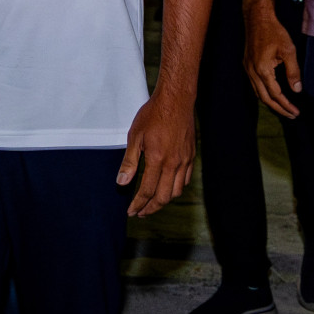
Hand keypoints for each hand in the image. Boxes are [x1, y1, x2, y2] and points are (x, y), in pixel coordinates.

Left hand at [117, 92, 194, 216]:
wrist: (176, 101)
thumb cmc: (153, 115)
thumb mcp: (135, 136)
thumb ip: (129, 161)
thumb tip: (122, 182)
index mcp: (157, 160)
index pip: (147, 191)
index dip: (138, 204)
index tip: (131, 211)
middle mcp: (174, 164)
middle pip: (164, 196)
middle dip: (151, 208)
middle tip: (141, 212)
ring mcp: (184, 161)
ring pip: (176, 191)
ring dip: (164, 200)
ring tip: (152, 203)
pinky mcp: (191, 156)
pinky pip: (186, 179)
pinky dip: (176, 188)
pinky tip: (167, 187)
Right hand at [243, 6, 300, 118]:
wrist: (257, 19)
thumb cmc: (274, 32)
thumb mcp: (289, 50)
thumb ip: (293, 71)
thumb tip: (297, 90)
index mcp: (262, 69)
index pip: (275, 94)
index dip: (286, 105)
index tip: (296, 112)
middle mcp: (252, 71)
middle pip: (264, 98)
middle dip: (278, 108)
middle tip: (292, 115)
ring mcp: (247, 68)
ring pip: (257, 92)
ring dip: (270, 102)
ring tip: (283, 108)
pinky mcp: (247, 64)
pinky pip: (254, 85)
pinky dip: (264, 93)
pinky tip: (272, 93)